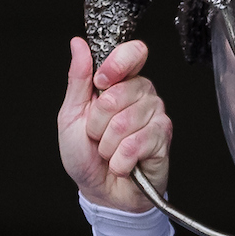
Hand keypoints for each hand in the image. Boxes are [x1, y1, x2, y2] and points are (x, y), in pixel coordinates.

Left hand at [58, 37, 170, 211]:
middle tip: (98, 135)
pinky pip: (135, 144)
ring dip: (107, 146)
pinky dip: (119, 161)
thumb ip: (78, 79)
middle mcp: (142, 94)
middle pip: (118, 93)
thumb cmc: (85, 154)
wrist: (100, 191)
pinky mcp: (163, 138)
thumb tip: (78, 44)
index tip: (100, 82)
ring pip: (124, 122)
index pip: (133, 53)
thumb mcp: (71, 115)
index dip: (117, 64)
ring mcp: (155, 115)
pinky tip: (122, 164)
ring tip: (110, 151)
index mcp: (121, 82)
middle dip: (98, 123)